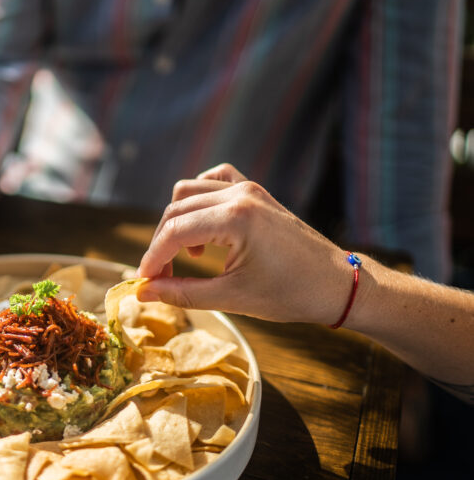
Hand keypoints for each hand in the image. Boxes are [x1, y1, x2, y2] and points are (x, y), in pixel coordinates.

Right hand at [136, 163, 351, 324]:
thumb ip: (182, 293)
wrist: (337, 284)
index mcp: (235, 218)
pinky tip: (204, 227)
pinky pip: (213, 181)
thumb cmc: (291, 294)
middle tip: (162, 277)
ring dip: (178, 221)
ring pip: (190, 191)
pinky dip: (199, 199)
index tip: (144, 282)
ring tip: (189, 256)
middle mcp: (239, 194)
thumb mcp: (232, 298)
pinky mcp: (255, 191)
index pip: (175, 231)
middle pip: (177, 209)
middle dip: (162, 243)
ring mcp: (249, 188)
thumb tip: (143, 293)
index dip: (153, 257)